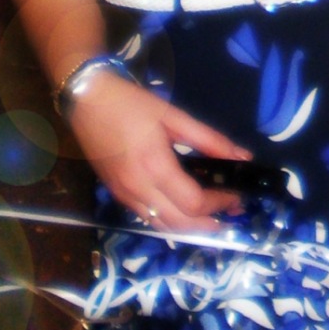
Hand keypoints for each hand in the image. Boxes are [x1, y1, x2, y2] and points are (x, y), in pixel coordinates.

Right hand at [68, 72, 251, 232]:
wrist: (86, 100)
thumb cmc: (131, 104)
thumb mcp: (174, 116)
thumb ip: (209, 139)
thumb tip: (242, 156)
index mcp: (154, 167)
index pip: (194, 203)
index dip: (220, 204)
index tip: (237, 196)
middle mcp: (138, 189)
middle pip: (180, 224)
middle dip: (209, 225)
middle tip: (231, 215)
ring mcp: (124, 196)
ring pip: (162, 227)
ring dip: (190, 228)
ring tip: (212, 218)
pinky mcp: (117, 195)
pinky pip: (147, 218)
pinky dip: (170, 221)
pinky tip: (182, 209)